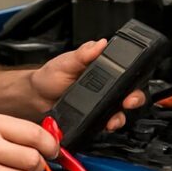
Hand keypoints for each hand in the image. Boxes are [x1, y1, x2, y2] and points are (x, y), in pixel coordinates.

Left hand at [29, 39, 146, 130]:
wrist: (37, 98)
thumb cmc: (51, 76)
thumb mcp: (67, 61)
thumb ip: (84, 53)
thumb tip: (100, 44)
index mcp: (103, 70)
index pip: (126, 72)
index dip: (134, 78)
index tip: (131, 82)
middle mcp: (106, 88)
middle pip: (130, 94)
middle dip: (134, 99)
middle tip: (128, 101)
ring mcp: (101, 104)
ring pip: (120, 112)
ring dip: (120, 117)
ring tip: (113, 119)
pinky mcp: (94, 119)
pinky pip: (106, 124)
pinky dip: (107, 126)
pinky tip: (104, 125)